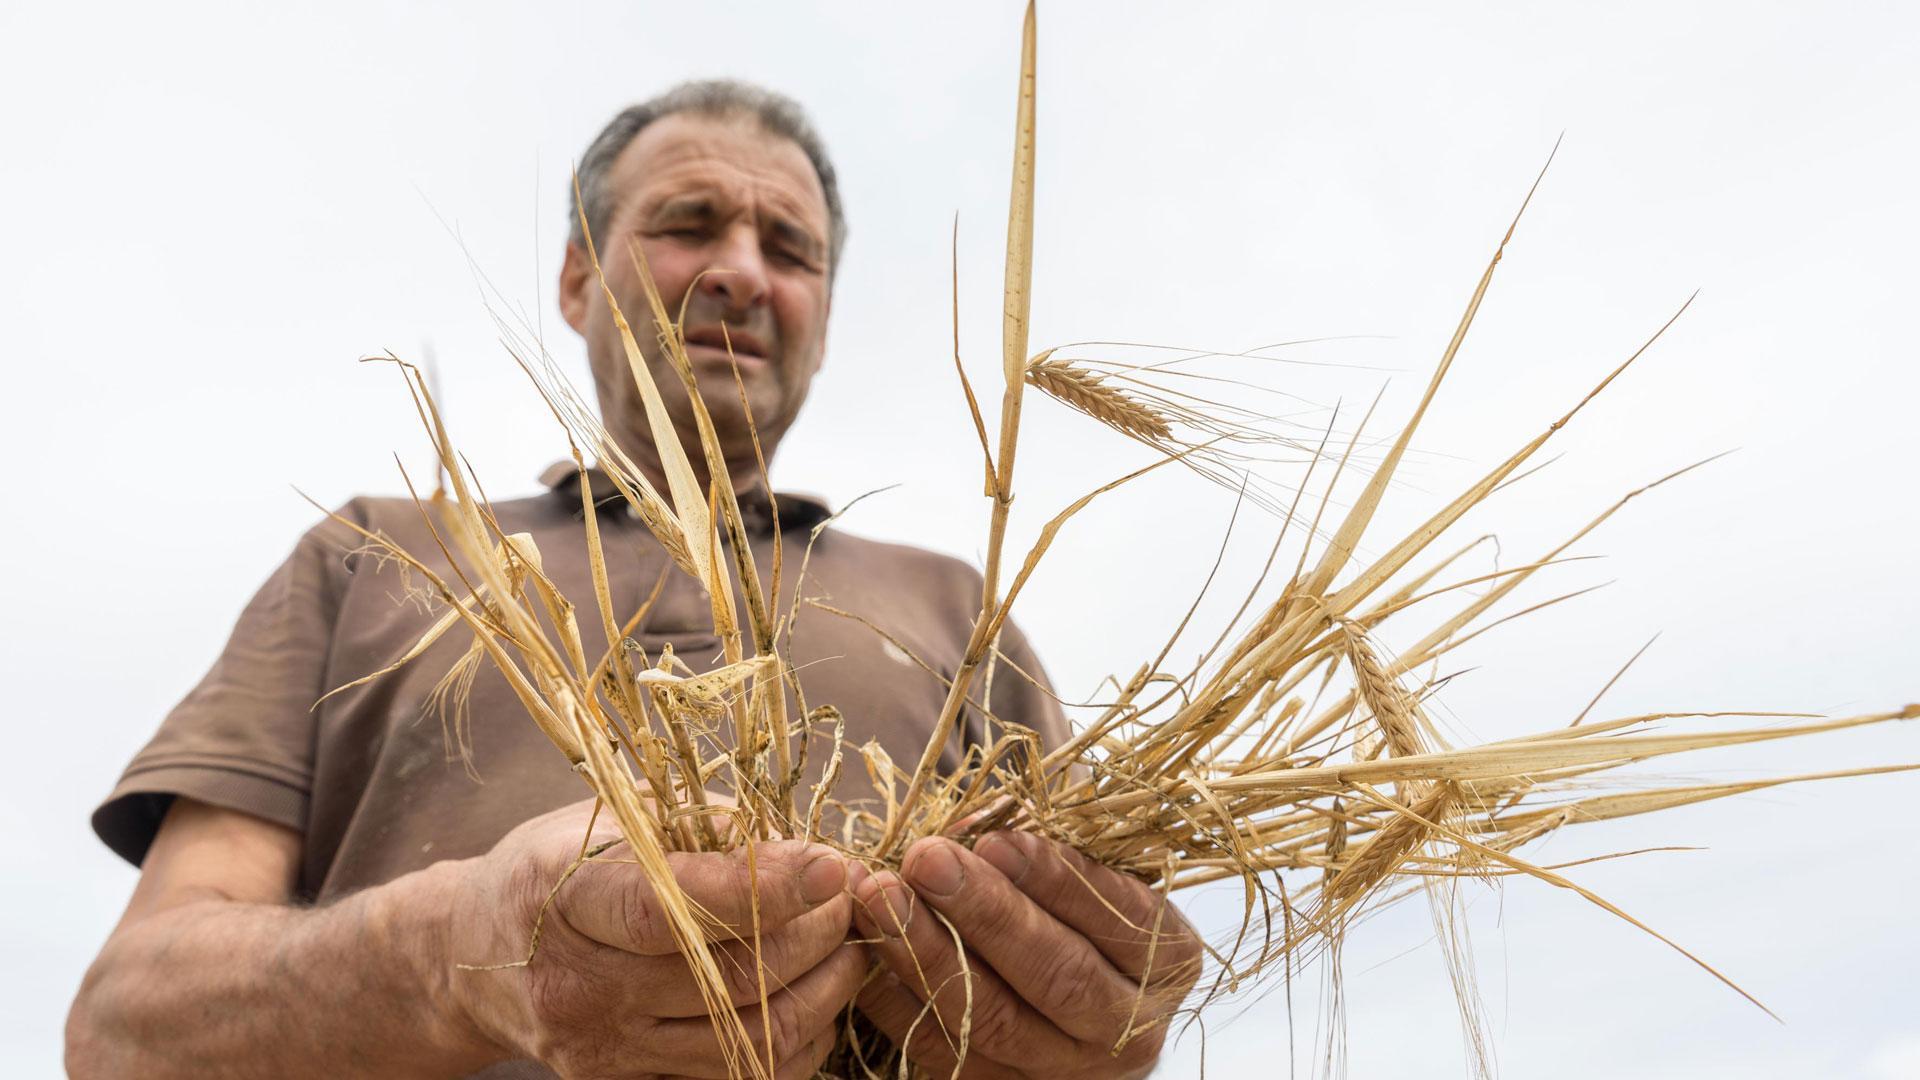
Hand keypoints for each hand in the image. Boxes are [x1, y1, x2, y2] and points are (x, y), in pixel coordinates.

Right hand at [446, 799, 866, 1078]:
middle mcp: (579, 984)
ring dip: (823, 988)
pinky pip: (738, 1075)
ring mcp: (603, 1048)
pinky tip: (816, 993)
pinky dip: (797, 1038)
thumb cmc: (556, 867)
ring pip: (747, 1037)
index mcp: (564, 895)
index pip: (670, 908)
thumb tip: (797, 848)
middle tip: (854, 894)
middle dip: (816, 932)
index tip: (830, 863)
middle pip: (727, 976)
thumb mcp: (609, 816)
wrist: (476, 954)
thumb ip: (697, 824)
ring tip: (850, 941)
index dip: (762, 888)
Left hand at [850, 832, 1202, 1078]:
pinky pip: (946, 1055)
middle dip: (985, 913)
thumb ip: (1053, 852)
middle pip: (1057, 977)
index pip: (1117, 922)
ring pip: (994, 1021)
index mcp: (1168, 960)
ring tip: (880, 895)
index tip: (996, 839)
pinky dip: (899, 1002)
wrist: (1083, 991)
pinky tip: (866, 951)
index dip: (1056, 880)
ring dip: (929, 953)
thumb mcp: (1099, 870)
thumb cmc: (1083, 904)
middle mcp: (1130, 1028)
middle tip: (924, 858)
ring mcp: (1068, 1072)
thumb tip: (979, 832)